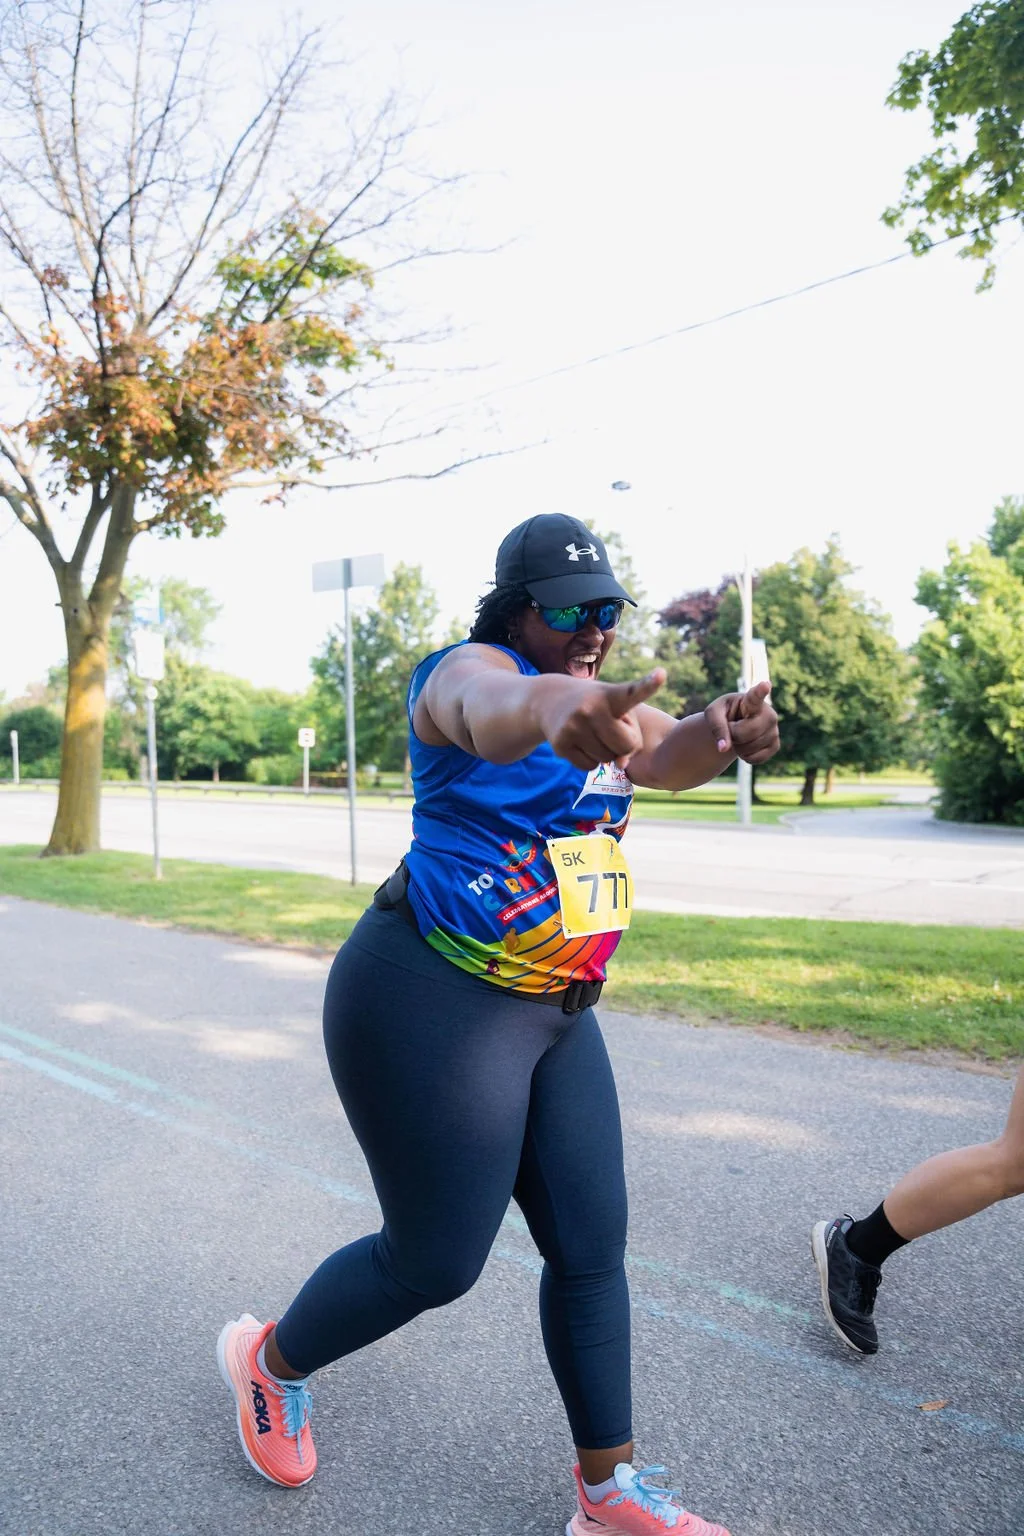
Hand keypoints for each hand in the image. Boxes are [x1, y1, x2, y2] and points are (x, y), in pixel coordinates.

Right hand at [540, 668, 665, 770]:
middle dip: (624, 744)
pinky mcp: (560, 744)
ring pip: (606, 759)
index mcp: (612, 695)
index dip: (649, 684)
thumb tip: (621, 766)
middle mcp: (591, 708)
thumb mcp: (618, 709)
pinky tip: (581, 742)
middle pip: (625, 746)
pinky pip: (589, 766)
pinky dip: (590, 760)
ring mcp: (573, 726)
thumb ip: (631, 738)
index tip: (662, 674)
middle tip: (610, 729)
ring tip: (593, 732)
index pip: (633, 692)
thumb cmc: (598, 706)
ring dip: (605, 752)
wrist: (550, 700)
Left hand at [705, 681, 778, 764]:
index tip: (765, 684)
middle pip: (747, 732)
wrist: (735, 725)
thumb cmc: (724, 714)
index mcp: (751, 700)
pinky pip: (756, 758)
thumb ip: (716, 727)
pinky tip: (746, 746)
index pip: (756, 695)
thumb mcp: (713, 714)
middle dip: (734, 735)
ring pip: (751, 747)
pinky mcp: (776, 745)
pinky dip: (746, 757)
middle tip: (733, 728)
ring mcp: (774, 729)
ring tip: (740, 736)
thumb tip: (723, 748)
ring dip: (738, 747)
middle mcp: (768, 713)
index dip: (761, 690)